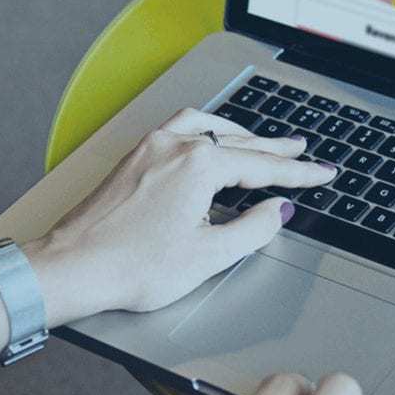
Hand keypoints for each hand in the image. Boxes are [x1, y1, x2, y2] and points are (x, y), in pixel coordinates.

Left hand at [25, 108, 334, 324]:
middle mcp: (174, 146)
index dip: (298, 173)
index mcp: (198, 165)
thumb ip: (251, 230)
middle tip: (301, 150)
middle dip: (274, 148)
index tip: (322, 173)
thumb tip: (275, 213)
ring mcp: (150, 148)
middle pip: (238, 142)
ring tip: (259, 141)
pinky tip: (205, 142)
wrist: (72, 267)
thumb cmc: (130, 265)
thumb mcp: (207, 256)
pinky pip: (178, 130)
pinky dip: (204, 132)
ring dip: (237, 133)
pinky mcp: (133, 159)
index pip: (263, 166)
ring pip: (206, 127)